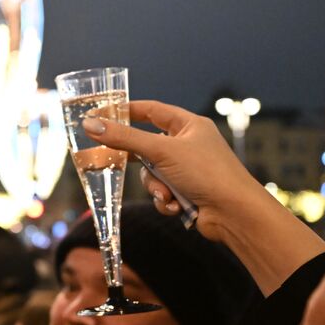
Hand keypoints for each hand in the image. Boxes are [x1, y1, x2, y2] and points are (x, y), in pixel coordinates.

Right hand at [85, 99, 324, 294]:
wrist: (234, 213)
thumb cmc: (207, 173)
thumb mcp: (161, 151)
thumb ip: (124, 138)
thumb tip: (90, 124)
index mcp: (189, 126)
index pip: (152, 110)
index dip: (127, 111)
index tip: (102, 113)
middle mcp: (188, 145)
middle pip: (147, 146)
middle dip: (138, 161)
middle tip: (110, 158)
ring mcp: (187, 170)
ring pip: (152, 174)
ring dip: (155, 187)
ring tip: (167, 195)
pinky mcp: (186, 192)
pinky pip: (161, 193)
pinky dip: (165, 200)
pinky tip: (177, 206)